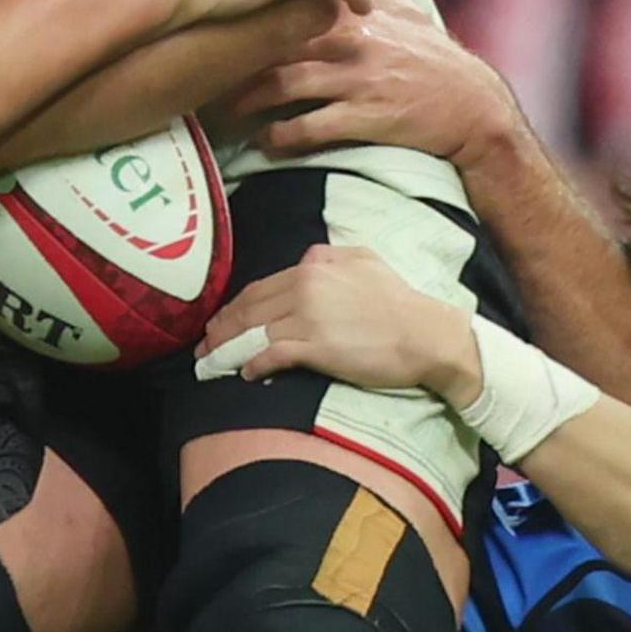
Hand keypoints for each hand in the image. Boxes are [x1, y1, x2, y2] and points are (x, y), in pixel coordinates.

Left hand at [200, 245, 477, 396]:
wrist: (426, 335)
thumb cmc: (400, 302)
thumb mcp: (365, 261)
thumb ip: (330, 257)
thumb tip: (307, 261)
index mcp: (314, 266)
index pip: (260, 287)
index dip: (235, 307)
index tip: (220, 321)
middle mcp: (305, 286)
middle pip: (249, 309)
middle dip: (221, 329)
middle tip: (203, 346)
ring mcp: (309, 317)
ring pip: (253, 332)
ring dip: (227, 350)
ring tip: (212, 363)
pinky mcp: (315, 347)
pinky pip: (271, 355)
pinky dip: (253, 365)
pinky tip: (246, 374)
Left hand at [229, 0, 520, 164]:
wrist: (471, 106)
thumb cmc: (432, 58)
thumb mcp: (403, 11)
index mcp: (356, 10)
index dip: (250, 8)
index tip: (219, 18)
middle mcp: (352, 39)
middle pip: (275, 41)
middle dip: (235, 56)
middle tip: (204, 69)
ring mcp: (357, 79)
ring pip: (283, 84)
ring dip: (247, 101)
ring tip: (224, 111)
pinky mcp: (364, 117)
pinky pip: (308, 127)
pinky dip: (279, 137)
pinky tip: (265, 141)